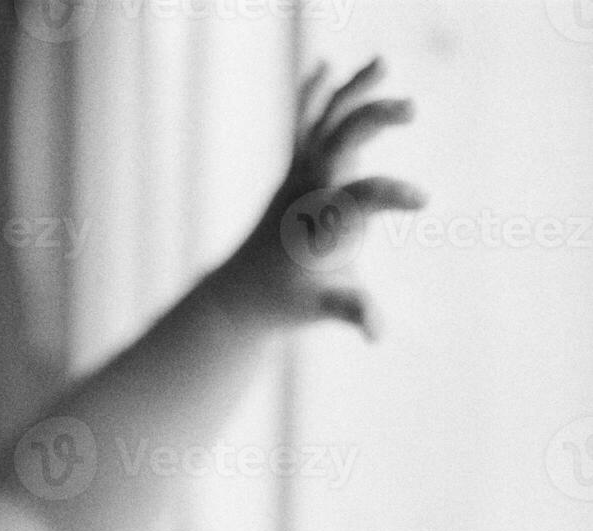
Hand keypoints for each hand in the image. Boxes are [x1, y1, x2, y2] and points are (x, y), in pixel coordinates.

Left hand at [218, 56, 426, 339]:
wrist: (241, 294)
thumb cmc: (288, 303)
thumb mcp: (323, 309)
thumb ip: (352, 312)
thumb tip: (378, 332)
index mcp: (321, 223)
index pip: (359, 199)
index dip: (390, 194)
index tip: (425, 200)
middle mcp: (307, 191)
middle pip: (340, 142)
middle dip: (373, 118)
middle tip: (413, 107)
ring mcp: (298, 177)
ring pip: (324, 123)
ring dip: (352, 92)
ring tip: (383, 63)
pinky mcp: (294, 173)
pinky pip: (304, 126)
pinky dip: (316, 96)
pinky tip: (326, 67)